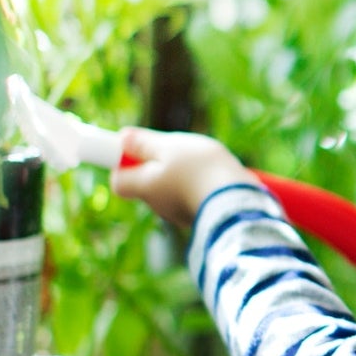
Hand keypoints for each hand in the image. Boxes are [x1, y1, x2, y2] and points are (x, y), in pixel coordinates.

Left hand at [111, 128, 257, 228]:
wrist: (237, 203)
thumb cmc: (200, 170)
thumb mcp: (171, 147)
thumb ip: (144, 143)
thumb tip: (122, 139)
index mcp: (144, 187)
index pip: (118, 181)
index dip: (124, 164)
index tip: (137, 150)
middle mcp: (157, 205)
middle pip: (147, 183)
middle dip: (158, 167)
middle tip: (178, 151)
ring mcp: (178, 214)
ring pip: (171, 190)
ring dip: (181, 176)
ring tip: (203, 163)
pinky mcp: (199, 217)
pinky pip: (191, 198)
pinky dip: (197, 187)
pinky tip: (215, 178)